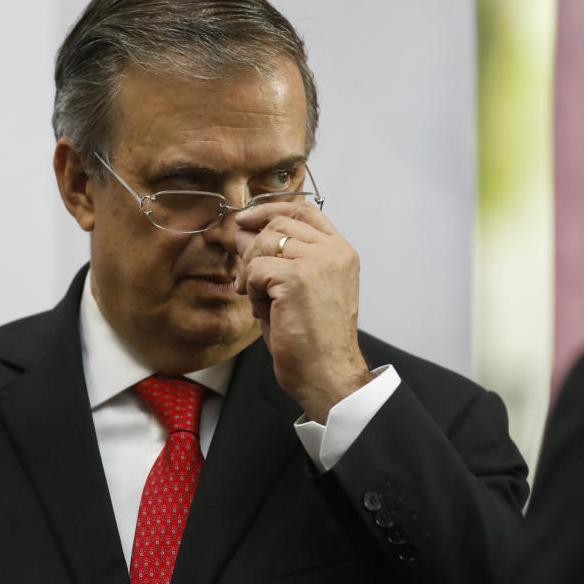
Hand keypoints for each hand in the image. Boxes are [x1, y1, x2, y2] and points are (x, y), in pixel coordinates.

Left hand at [233, 200, 371, 421]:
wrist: (327, 374)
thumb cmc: (313, 340)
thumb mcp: (300, 288)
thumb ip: (278, 256)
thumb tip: (242, 231)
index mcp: (341, 252)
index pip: (304, 210)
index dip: (271, 209)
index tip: (248, 221)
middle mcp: (334, 252)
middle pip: (279, 222)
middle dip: (253, 246)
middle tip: (247, 279)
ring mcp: (317, 262)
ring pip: (265, 242)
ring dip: (252, 271)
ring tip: (260, 300)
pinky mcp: (297, 277)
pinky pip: (255, 268)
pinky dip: (251, 290)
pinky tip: (263, 310)